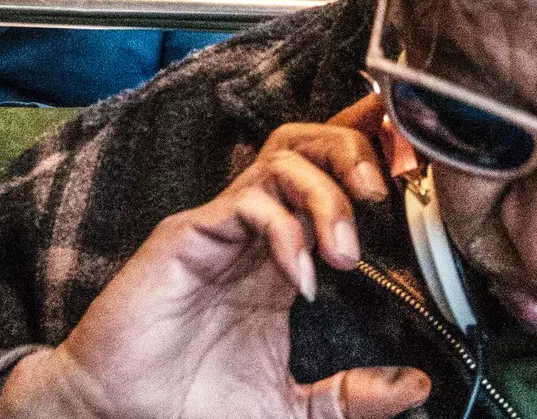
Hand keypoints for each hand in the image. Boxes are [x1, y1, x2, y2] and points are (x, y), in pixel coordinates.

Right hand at [0, 95, 427, 418]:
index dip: (368, 158)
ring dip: (326, 191)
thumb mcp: (293, 410)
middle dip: (353, 152)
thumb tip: (416, 387)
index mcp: (281, 258)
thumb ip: (352, 397)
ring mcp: (220, 228)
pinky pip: (245, 203)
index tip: (411, 166)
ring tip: (344, 250)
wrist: (120, 411)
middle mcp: (253, 230)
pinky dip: (284, 230)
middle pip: (307, 145)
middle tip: (382, 196)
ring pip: (281, 158)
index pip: (328, 179)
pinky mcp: (186, 236)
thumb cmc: (192, 404)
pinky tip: (300, 280)